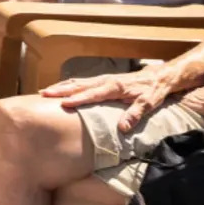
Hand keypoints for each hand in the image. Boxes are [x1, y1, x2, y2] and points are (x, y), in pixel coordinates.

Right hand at [42, 66, 180, 131]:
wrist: (159, 76)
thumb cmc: (153, 91)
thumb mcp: (148, 103)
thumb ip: (135, 114)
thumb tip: (122, 128)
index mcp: (115, 87)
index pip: (92, 93)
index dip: (77, 99)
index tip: (63, 103)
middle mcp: (105, 81)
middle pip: (79, 85)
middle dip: (60, 89)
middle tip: (44, 94)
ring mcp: (102, 79)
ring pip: (77, 82)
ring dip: (61, 86)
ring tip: (44, 92)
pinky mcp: (102, 80)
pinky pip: (81, 82)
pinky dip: (68, 85)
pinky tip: (60, 88)